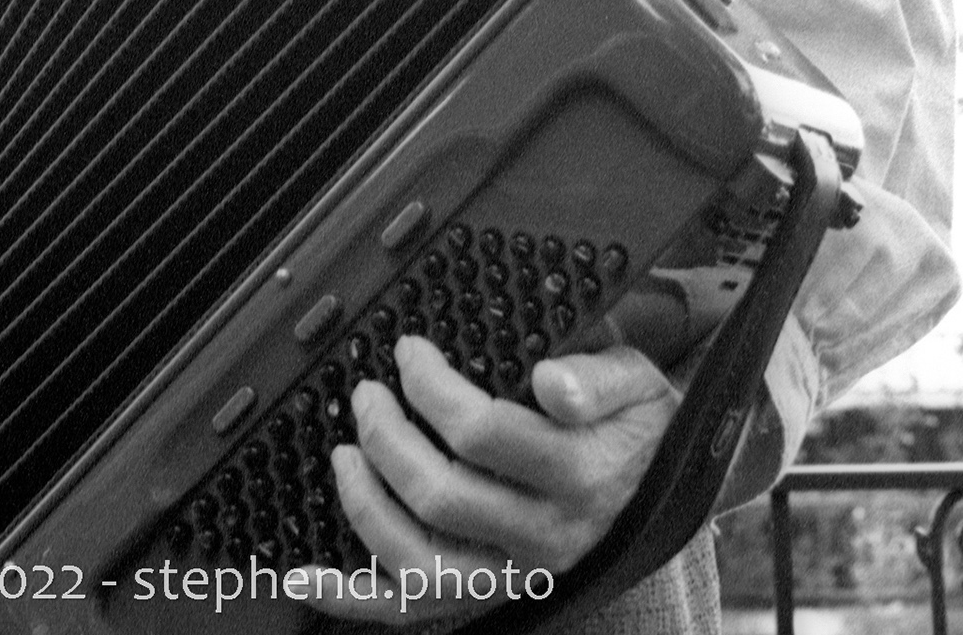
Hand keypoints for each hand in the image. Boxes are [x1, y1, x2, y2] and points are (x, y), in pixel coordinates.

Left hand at [291, 336, 678, 620]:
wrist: (658, 487)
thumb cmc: (634, 425)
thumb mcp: (636, 384)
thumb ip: (595, 379)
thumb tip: (550, 381)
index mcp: (577, 474)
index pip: (482, 433)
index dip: (431, 387)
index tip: (408, 353)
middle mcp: (543, 535)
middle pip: (441, 494)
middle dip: (387, 436)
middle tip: (367, 394)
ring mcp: (512, 575)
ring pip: (421, 562)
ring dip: (366, 507)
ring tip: (343, 454)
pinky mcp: (488, 595)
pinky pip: (412, 608)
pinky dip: (352, 597)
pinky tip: (303, 577)